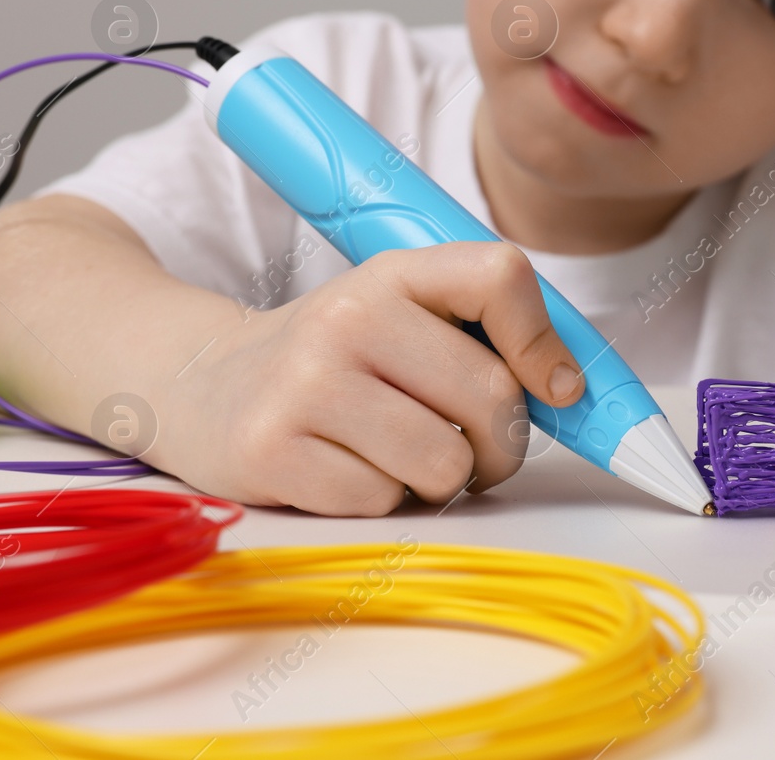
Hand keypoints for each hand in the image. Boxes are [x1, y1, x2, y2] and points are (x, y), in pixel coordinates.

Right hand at [145, 243, 581, 515]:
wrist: (202, 385)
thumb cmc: (339, 361)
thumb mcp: (405, 318)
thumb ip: (488, 336)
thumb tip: (572, 390)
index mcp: (393, 272)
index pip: (500, 275)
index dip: (545, 341)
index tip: (554, 389)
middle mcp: (348, 316)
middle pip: (491, 397)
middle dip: (503, 444)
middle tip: (476, 451)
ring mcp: (304, 383)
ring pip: (444, 463)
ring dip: (442, 481)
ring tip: (404, 458)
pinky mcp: (269, 450)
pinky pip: (382, 502)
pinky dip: (381, 501)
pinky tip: (348, 470)